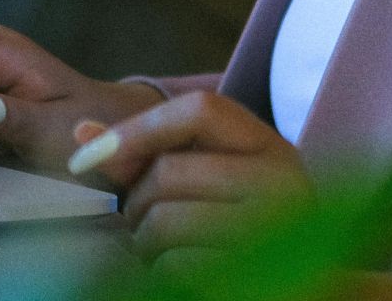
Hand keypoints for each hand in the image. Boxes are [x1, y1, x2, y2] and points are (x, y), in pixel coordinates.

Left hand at [71, 91, 312, 264]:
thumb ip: (148, 153)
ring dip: (144, 240)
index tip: (85, 157)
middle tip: (140, 219)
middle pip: (169, 171)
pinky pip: (179, 265)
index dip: (135, 127)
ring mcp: (278, 231)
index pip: (200, 109)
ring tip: (158, 247)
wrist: (309, 286)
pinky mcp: (263, 274)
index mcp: (271, 147)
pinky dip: (163, 271)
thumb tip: (82, 130)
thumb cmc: (240, 227)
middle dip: (136, 201)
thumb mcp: (208, 178)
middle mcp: (284, 182)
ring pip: (167, 221)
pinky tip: (179, 271)